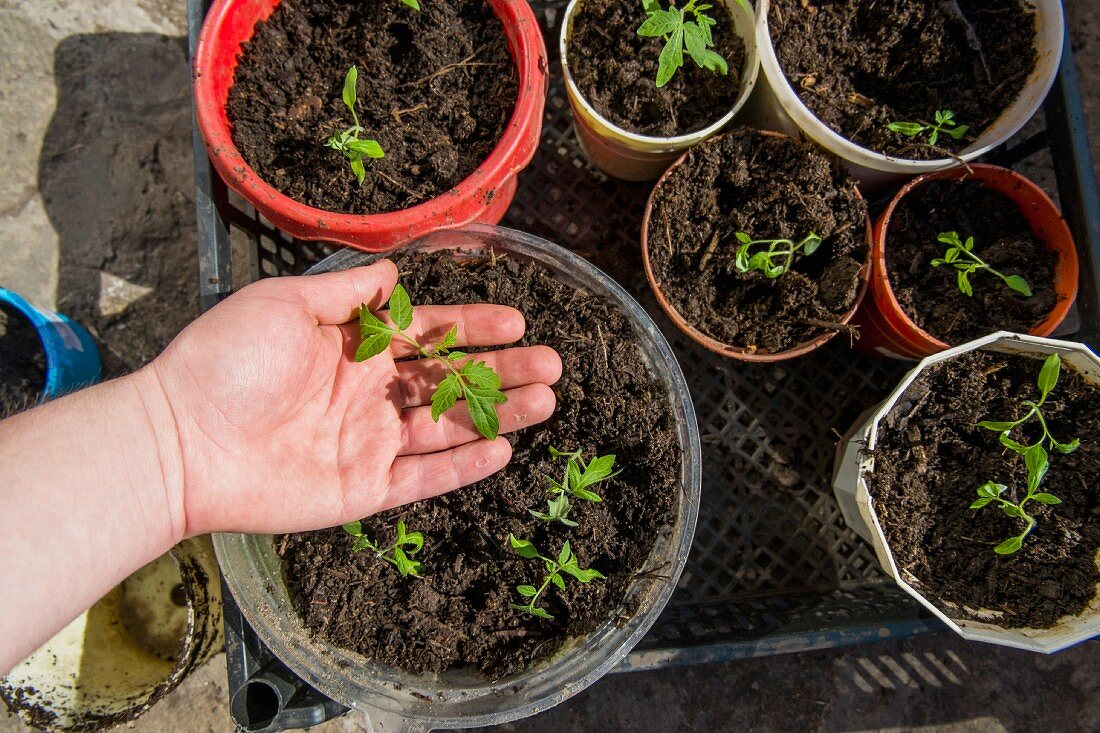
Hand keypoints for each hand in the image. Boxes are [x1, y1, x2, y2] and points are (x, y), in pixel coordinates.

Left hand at [145, 260, 560, 536]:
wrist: (181, 441)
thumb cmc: (225, 362)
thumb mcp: (284, 304)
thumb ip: (345, 292)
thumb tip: (393, 273)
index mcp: (353, 347)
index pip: (429, 333)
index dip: (474, 327)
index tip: (516, 321)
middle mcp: (369, 392)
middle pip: (451, 380)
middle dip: (503, 371)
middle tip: (552, 365)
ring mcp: (369, 442)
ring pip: (449, 427)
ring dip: (499, 415)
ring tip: (547, 401)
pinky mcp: (363, 488)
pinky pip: (423, 477)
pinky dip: (463, 466)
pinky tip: (502, 450)